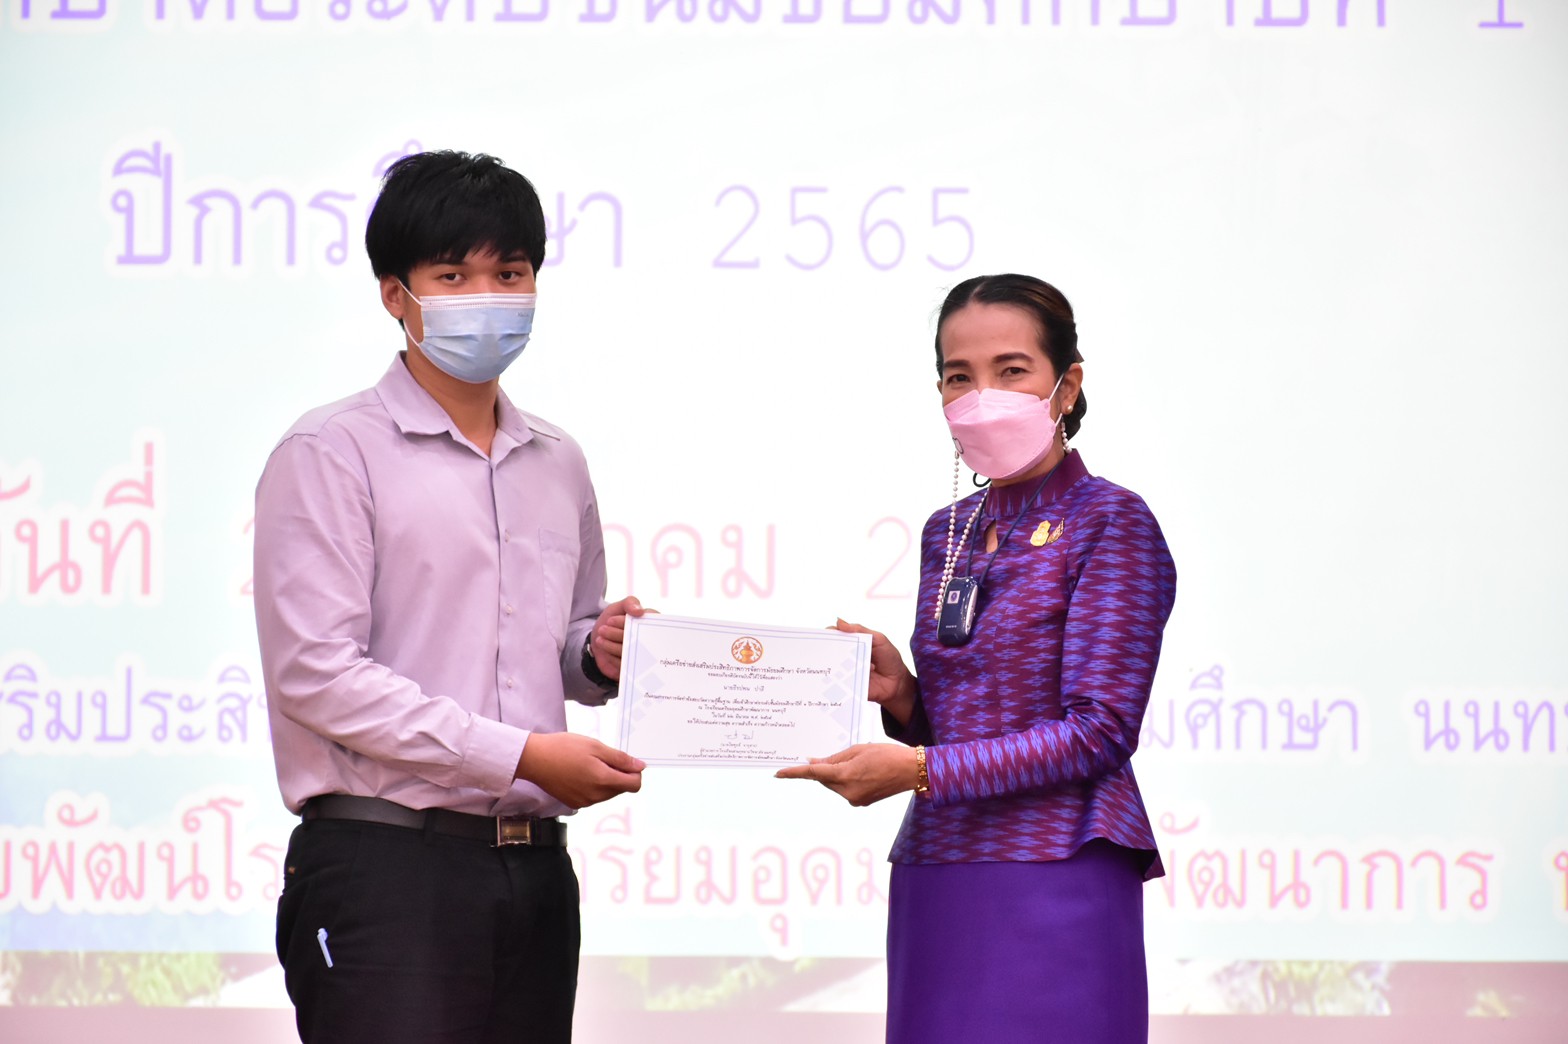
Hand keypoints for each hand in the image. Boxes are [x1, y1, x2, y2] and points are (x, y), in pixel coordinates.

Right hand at [515, 731, 644, 809]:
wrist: (534, 759)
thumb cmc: (563, 748)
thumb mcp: (596, 746)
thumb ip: (620, 759)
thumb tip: (640, 767)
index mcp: (603, 781)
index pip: (634, 785)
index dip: (634, 771)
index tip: (624, 761)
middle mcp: (596, 796)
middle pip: (621, 789)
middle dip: (618, 774)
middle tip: (601, 757)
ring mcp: (584, 802)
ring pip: (608, 793)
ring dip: (605, 779)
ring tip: (588, 763)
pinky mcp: (574, 803)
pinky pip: (594, 796)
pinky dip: (593, 785)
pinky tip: (579, 772)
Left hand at [589, 595, 654, 680]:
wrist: (598, 641)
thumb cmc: (612, 621)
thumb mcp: (618, 607)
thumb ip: (629, 603)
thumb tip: (640, 611)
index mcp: (651, 624)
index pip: (646, 623)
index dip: (626, 623)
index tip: (610, 620)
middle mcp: (651, 641)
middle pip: (638, 639)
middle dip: (617, 634)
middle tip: (602, 629)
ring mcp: (643, 656)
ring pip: (631, 653)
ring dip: (612, 646)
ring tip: (600, 639)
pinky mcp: (635, 669)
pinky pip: (626, 666)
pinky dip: (612, 658)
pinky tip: (605, 652)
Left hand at [774, 743, 918, 806]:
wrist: (911, 771)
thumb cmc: (886, 755)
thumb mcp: (858, 750)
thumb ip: (833, 758)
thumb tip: (813, 763)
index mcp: (845, 776)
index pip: (813, 774)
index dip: (794, 773)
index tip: (778, 773)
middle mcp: (847, 792)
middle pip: (824, 779)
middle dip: (825, 768)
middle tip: (843, 756)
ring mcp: (854, 800)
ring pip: (834, 785)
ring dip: (837, 774)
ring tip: (861, 762)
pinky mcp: (860, 803)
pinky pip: (844, 790)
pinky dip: (846, 780)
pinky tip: (863, 771)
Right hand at [833, 619, 916, 725]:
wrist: (898, 683)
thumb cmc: (889, 658)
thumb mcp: (879, 639)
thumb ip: (861, 630)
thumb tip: (839, 621)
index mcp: (853, 643)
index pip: (836, 635)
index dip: (829, 633)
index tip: (826, 633)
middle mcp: (847, 656)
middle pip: (830, 650)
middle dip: (826, 649)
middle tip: (825, 649)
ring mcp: (846, 671)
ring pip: (831, 667)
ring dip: (830, 665)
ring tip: (834, 664)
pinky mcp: (847, 685)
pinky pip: (837, 683)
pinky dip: (835, 681)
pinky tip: (839, 679)